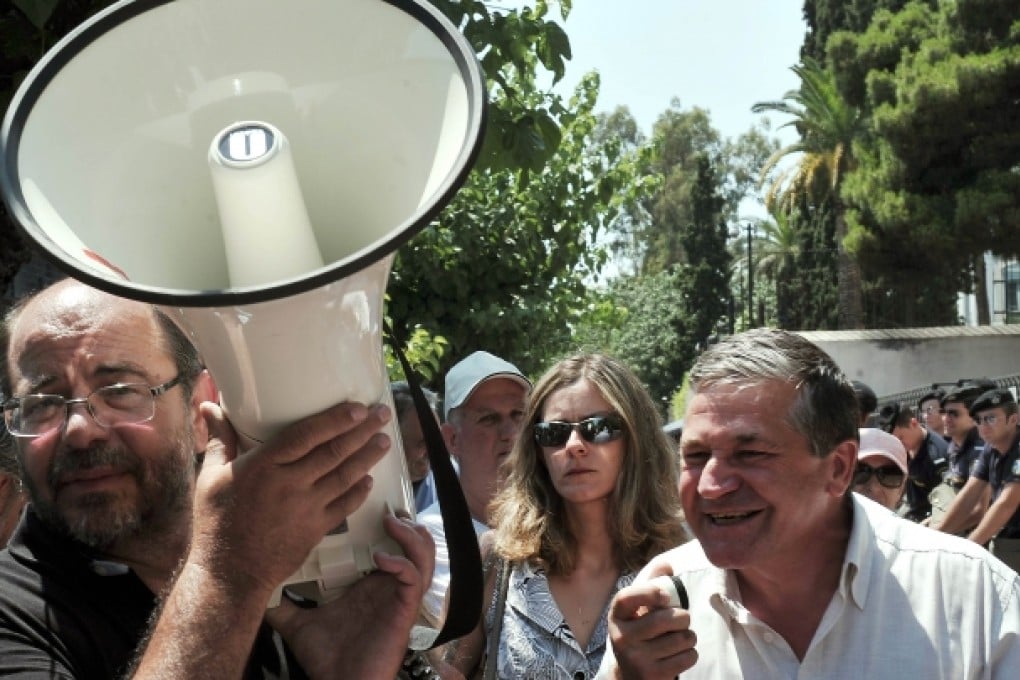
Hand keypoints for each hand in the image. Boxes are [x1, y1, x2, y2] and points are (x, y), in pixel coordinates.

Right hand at [190, 401, 392, 598]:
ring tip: (385, 441)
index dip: (335, 419)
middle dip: (363, 431)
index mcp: (264, 467)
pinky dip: (359, 491)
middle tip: (382, 415)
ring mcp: (306, 508)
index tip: (357, 407)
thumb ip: (220, 439)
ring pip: (345, 476)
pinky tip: (370, 479)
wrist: (229, 575)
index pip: (307, 434)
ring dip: (368, 456)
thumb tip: (208, 406)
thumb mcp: (211, 477)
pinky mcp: (315, 530)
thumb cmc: (216, 524)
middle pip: (334, 451)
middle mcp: (290, 484)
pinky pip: (345, 506)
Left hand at [266, 513, 434, 678]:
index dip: (389, 524)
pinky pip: (414, 578)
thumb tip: (256, 587)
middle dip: (407, 523)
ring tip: (392, 523)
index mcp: (372, 584)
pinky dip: (402, 563)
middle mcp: (390, 587)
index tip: (370, 504)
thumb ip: (281, 604)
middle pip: (416, 545)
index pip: (391, 545)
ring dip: (411, 536)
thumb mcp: (297, 623)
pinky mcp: (405, 610)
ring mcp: (400, 597)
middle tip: (388, 510)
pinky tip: (382, 559)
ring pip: (424, 556)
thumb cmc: (325, 659)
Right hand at [607, 567, 697, 679]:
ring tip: (679, 638)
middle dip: (683, 617)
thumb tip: (667, 565)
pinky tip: (678, 654)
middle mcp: (622, 638)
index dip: (649, 592)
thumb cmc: (639, 633)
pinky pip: (688, 657)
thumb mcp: (638, 610)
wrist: (630, 674)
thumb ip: (651, 584)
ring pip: (682, 639)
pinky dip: (690, 653)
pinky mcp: (653, 676)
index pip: (627, 598)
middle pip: (665, 619)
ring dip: (689, 636)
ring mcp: (636, 659)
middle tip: (681, 620)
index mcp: (617, 616)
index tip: (666, 595)